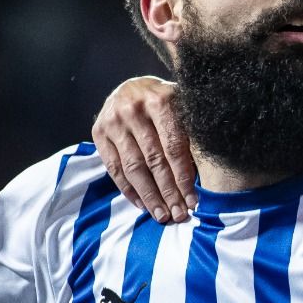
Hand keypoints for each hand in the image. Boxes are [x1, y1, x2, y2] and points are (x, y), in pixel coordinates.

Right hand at [92, 76, 196, 221]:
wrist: (133, 86)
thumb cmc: (167, 102)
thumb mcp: (184, 108)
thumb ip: (191, 135)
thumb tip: (204, 178)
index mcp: (161, 100)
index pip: (173, 147)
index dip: (183, 178)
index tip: (193, 201)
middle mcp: (133, 109)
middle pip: (153, 160)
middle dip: (168, 192)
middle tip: (178, 215)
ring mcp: (113, 121)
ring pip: (133, 167)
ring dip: (149, 196)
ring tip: (162, 216)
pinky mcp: (98, 132)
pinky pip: (114, 169)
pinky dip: (129, 190)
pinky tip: (142, 205)